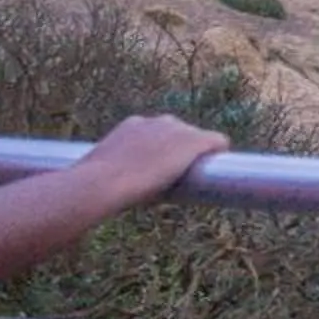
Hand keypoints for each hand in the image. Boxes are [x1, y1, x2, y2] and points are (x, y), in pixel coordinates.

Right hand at [72, 114, 231, 210]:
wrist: (103, 182)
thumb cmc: (95, 185)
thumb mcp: (100, 173)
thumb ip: (109, 176)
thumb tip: (104, 196)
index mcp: (134, 125)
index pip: (159, 133)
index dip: (163, 150)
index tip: (163, 166)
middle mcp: (158, 121)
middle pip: (181, 133)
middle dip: (182, 150)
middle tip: (180, 175)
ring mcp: (178, 130)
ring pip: (198, 139)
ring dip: (198, 154)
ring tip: (201, 173)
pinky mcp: (194, 141)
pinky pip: (217, 141)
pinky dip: (219, 150)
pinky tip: (223, 161)